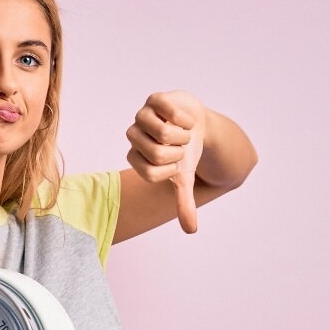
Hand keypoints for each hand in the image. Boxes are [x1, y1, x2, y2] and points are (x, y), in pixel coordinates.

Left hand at [126, 90, 205, 232]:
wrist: (196, 124)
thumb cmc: (185, 152)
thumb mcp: (185, 178)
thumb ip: (183, 202)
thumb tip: (191, 230)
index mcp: (136, 157)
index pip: (149, 172)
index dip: (171, 169)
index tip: (177, 163)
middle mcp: (134, 136)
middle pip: (156, 152)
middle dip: (178, 151)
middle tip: (182, 146)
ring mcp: (142, 116)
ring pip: (163, 132)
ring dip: (183, 135)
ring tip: (185, 133)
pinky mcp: (154, 99)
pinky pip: (169, 111)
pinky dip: (185, 119)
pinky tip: (186, 120)